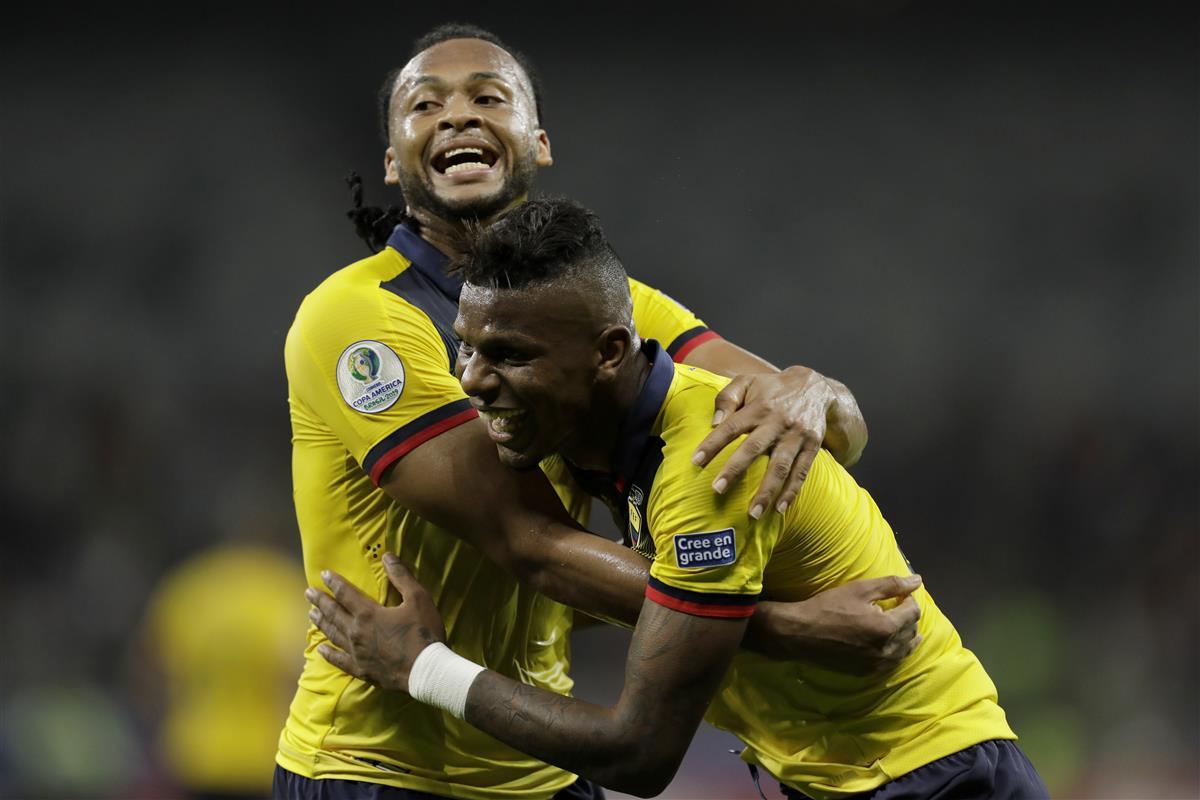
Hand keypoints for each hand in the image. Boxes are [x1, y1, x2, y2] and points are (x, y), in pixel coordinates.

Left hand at [305, 553, 446, 691]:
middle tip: (308, 593)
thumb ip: (401, 577)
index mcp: (368, 613)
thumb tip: (387, 556)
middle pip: (334, 613)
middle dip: (321, 601)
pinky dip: (329, 654)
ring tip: (311, 614)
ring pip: (333, 634)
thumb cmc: (424, 632)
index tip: (324, 574)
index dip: (334, 582)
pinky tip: (320, 649)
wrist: (425, 671)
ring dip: (321, 623)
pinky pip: (339, 661)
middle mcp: (356, 632)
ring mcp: (356, 652)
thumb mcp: (418, 599)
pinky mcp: (361, 670)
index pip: (346, 594)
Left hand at [693, 366, 836, 517]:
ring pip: (780, 466)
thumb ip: (727, 398)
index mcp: (758, 407)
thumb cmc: (771, 388)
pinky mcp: (812, 446)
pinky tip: (780, 509)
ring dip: (767, 491)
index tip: (695, 461)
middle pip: (754, 448)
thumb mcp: (747, 382)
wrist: (816, 387)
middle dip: (735, 469)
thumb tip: (714, 423)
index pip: (731, 426)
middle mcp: (777, 421)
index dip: (713, 443)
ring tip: (752, 514)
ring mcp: (796, 435)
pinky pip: (802, 471)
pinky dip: (792, 492)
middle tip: (717, 489)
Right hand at [757, 575, 922, 674]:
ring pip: (905, 651)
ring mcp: (878, 665)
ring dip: (906, 636)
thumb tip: (917, 580)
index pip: (913, 612)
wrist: (801, 633)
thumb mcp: (860, 589)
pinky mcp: (868, 672)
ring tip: (899, 626)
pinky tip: (887, 644)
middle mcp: (887, 650)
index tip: (900, 594)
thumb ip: (891, 584)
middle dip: (909, 618)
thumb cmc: (829, 607)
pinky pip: (892, 663)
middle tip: (898, 607)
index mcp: (887, 628)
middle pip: (912, 632)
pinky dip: (894, 651)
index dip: (909, 600)